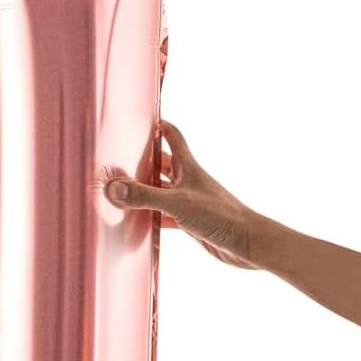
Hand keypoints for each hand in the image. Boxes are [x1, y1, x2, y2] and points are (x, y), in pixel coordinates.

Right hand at [105, 120, 257, 268]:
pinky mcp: (190, 221)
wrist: (246, 242)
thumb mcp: (177, 203)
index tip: (145, 119)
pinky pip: (165, 215)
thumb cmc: (220, 215)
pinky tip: (141, 221)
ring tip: (125, 188)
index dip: (160, 126)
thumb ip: (144, 196)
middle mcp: (188, 181)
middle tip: (124, 156)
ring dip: (146, 189)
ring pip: (162, 190)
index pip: (173, 137)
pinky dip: (152, 216)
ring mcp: (189, 201)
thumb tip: (114, 188)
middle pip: (163, 164)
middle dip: (145, 159)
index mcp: (188, 168)